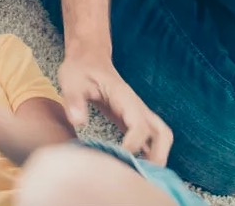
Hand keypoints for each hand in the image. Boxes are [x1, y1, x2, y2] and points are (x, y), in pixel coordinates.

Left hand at [58, 53, 172, 164]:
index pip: (139, 125)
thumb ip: (74, 100)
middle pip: (162, 133)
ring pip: (162, 136)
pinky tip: (135, 169)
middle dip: (157, 157)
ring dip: (157, 157)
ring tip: (140, 176)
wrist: (88, 58)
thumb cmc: (80, 70)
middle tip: (139, 175)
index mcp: (124, 98)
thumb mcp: (71, 81)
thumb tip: (78, 122)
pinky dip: (149, 155)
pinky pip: (150, 139)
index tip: (118, 159)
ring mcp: (137, 113)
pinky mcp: (132, 120)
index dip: (132, 145)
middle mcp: (137, 107)